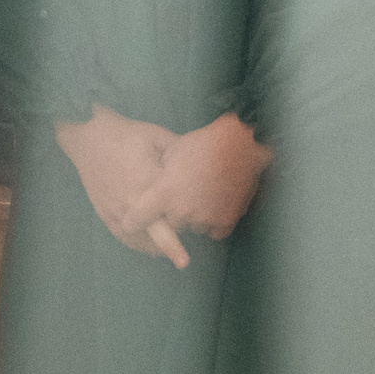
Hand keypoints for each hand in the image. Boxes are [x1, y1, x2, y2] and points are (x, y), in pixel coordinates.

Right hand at [55, 108, 191, 268]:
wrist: (90, 139)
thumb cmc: (128, 136)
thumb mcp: (158, 138)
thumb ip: (180, 155)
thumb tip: (202, 167)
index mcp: (148, 184)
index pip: (164, 219)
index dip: (174, 242)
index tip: (184, 261)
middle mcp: (131, 203)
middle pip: (152, 237)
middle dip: (168, 248)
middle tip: (183, 259)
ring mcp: (116, 212)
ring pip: (139, 241)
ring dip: (156, 246)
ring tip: (172, 249)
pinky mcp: (106, 216)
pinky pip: (125, 238)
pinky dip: (140, 245)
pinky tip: (153, 246)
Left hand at [137, 112, 272, 243]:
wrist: (243, 144)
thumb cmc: (205, 142)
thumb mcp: (174, 149)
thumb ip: (158, 171)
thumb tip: (149, 181)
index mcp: (163, 193)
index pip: (135, 221)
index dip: (133, 220)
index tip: (132, 220)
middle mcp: (180, 211)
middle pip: (168, 223)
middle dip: (173, 211)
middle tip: (184, 190)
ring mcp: (203, 219)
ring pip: (192, 226)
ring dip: (195, 215)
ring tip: (204, 191)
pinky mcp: (223, 222)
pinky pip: (212, 231)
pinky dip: (214, 222)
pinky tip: (216, 204)